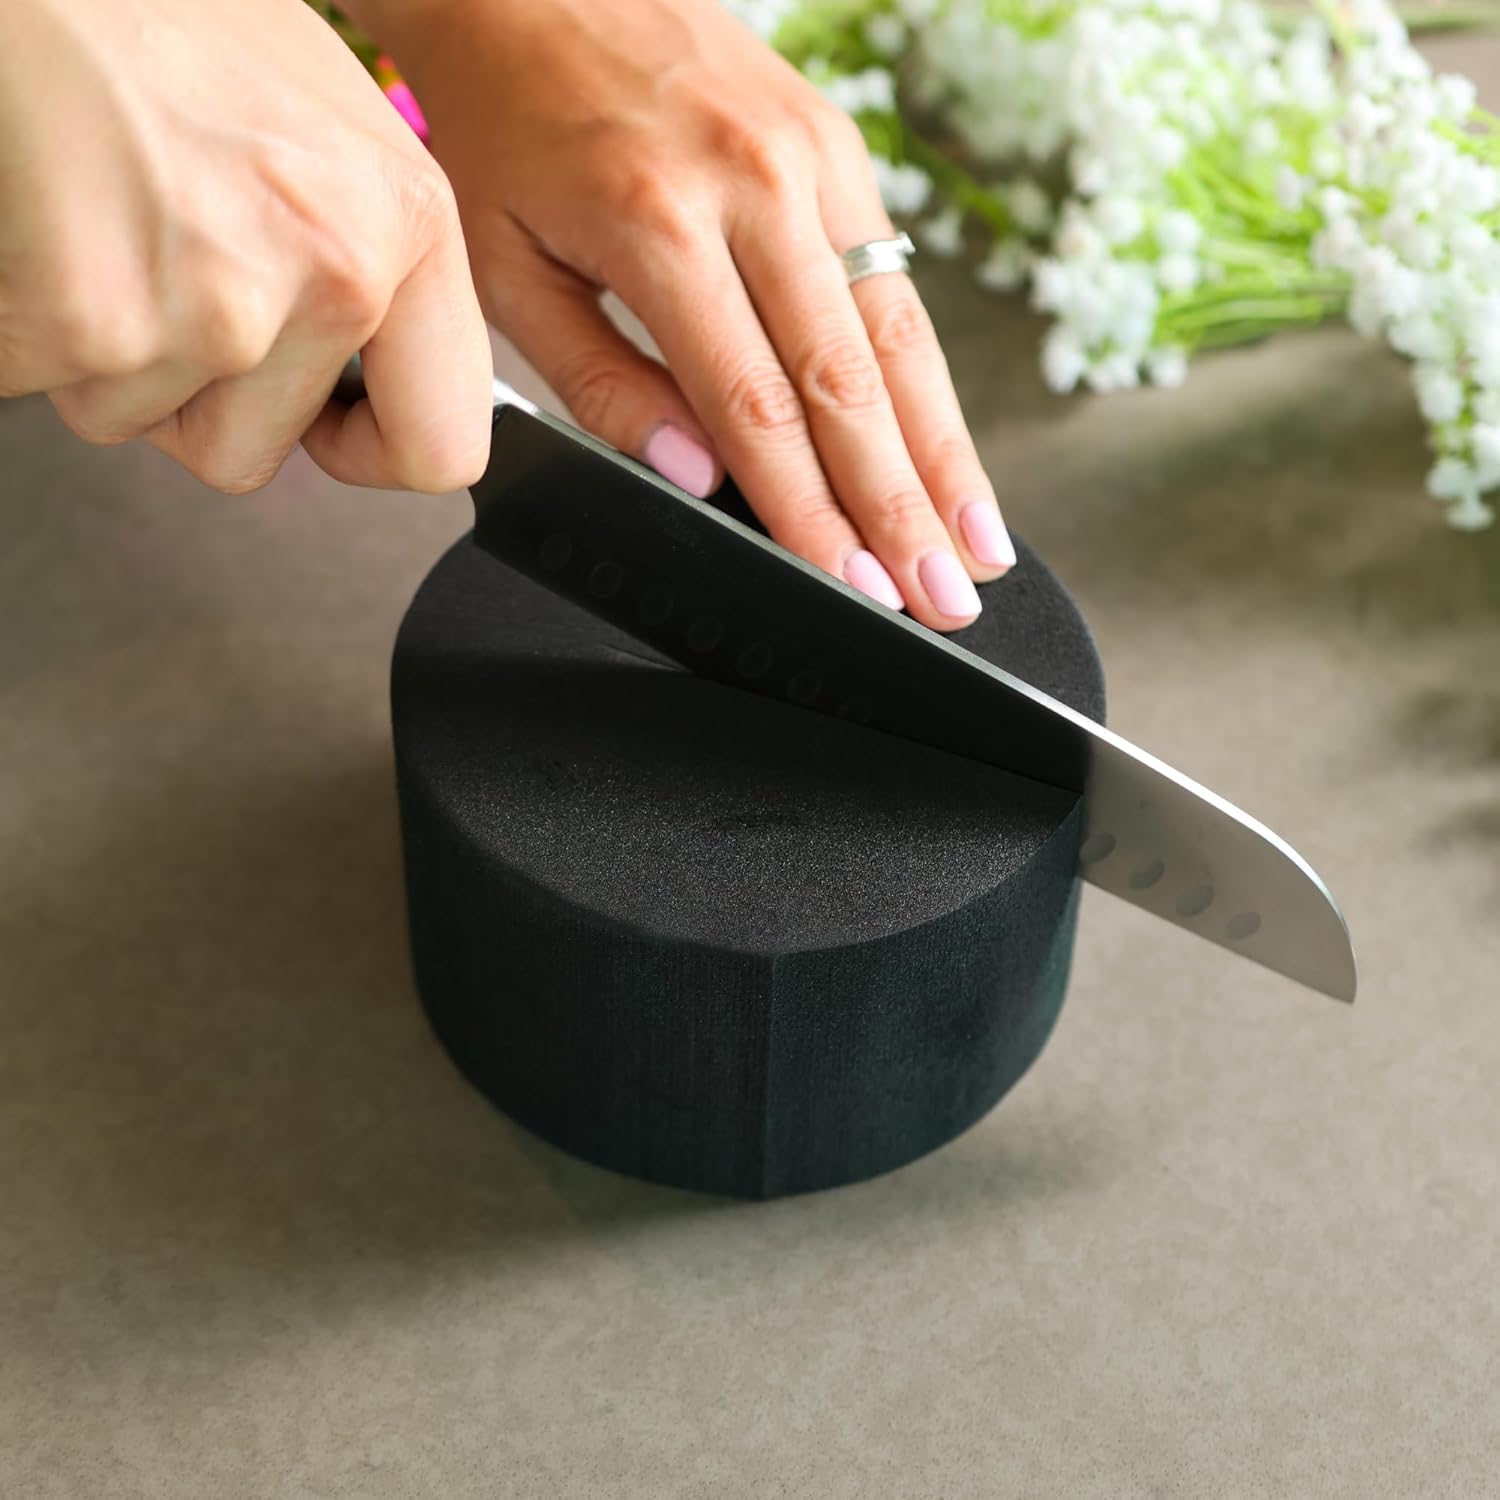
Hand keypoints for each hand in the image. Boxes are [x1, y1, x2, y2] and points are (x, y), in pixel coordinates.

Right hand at [0, 0, 491, 493]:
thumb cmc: (153, 12)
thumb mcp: (322, 125)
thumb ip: (367, 258)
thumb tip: (385, 375)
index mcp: (406, 222)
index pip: (441, 447)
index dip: (370, 452)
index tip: (329, 430)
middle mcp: (337, 272)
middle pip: (248, 450)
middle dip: (186, 388)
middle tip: (152, 260)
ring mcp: (222, 307)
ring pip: (139, 420)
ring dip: (103, 351)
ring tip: (93, 223)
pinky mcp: (102, 320)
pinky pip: (47, 387)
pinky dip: (24, 332)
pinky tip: (38, 234)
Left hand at [357, 0, 1015, 630]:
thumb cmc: (505, 125)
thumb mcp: (511, 266)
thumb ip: (602, 382)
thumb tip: (697, 475)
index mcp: (660, 223)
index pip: (758, 406)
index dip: (814, 513)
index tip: (856, 590)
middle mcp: (758, 185)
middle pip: (851, 382)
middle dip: (904, 508)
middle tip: (946, 599)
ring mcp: (815, 158)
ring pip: (899, 337)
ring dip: (945, 454)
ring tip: (981, 544)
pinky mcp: (842, 148)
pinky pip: (894, 284)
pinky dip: (927, 381)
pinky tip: (948, 449)